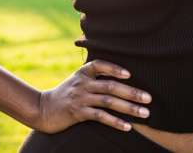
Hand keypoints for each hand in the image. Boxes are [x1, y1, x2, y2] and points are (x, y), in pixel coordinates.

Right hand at [32, 59, 151, 133]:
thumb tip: (119, 77)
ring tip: (144, 113)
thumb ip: (93, 77)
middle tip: (148, 98)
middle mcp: (82, 83)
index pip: (100, 65)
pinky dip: (115, 121)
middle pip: (110, 85)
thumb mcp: (77, 81)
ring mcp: (80, 98)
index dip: (115, 68)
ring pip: (108, 101)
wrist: (44, 109)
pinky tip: (127, 127)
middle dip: (131, 92)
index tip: (129, 74)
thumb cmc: (65, 94)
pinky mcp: (78, 113)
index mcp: (82, 72)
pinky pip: (100, 116)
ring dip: (129, 107)